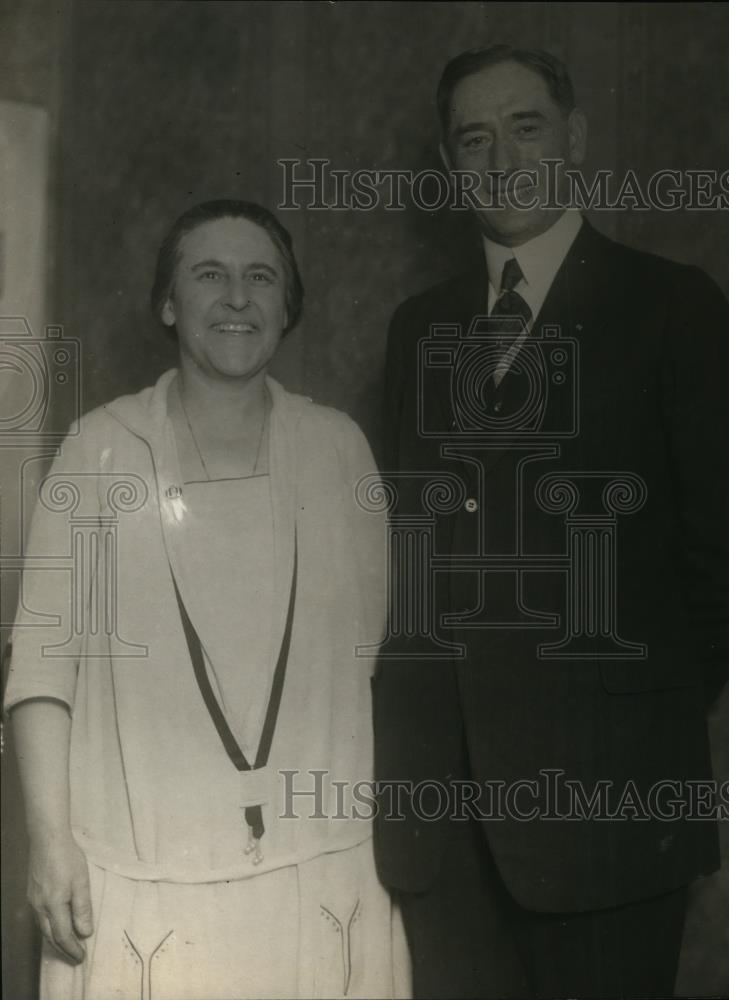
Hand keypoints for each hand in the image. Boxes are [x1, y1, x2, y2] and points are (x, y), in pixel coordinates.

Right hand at [27, 832, 92, 963]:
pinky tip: (56, 924)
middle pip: (50, 935)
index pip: (62, 935)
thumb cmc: (68, 858)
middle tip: (75, 956)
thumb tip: (85, 932)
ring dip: (55, 938)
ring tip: (67, 944)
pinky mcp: (32, 892)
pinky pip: (40, 917)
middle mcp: (39, 906)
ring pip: (43, 927)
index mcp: (53, 905)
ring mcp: (33, 900)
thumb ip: (82, 908)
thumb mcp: (81, 882)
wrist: (47, 838)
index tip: (81, 957)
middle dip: (63, 949)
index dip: (72, 949)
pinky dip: (49, 927)